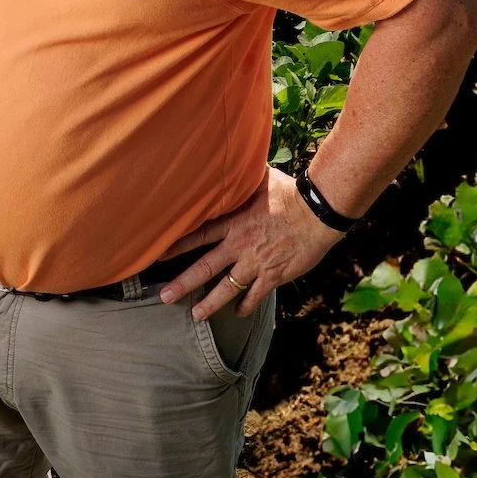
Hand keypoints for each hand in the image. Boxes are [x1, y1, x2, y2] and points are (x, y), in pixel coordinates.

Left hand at [158, 168, 344, 319]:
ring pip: (227, 288)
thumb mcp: (261, 180)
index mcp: (233, 223)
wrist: (318, 213)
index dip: (176, 246)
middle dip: (182, 284)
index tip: (158, 255)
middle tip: (164, 297)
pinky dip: (246, 305)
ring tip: (196, 315)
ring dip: (210, 303)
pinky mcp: (274, 276)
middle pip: (204, 268)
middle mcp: (239, 246)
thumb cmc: (291, 193)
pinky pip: (255, 295)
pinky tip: (238, 313)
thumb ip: (243, 180)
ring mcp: (256, 264)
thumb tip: (232, 162)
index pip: (197, 236)